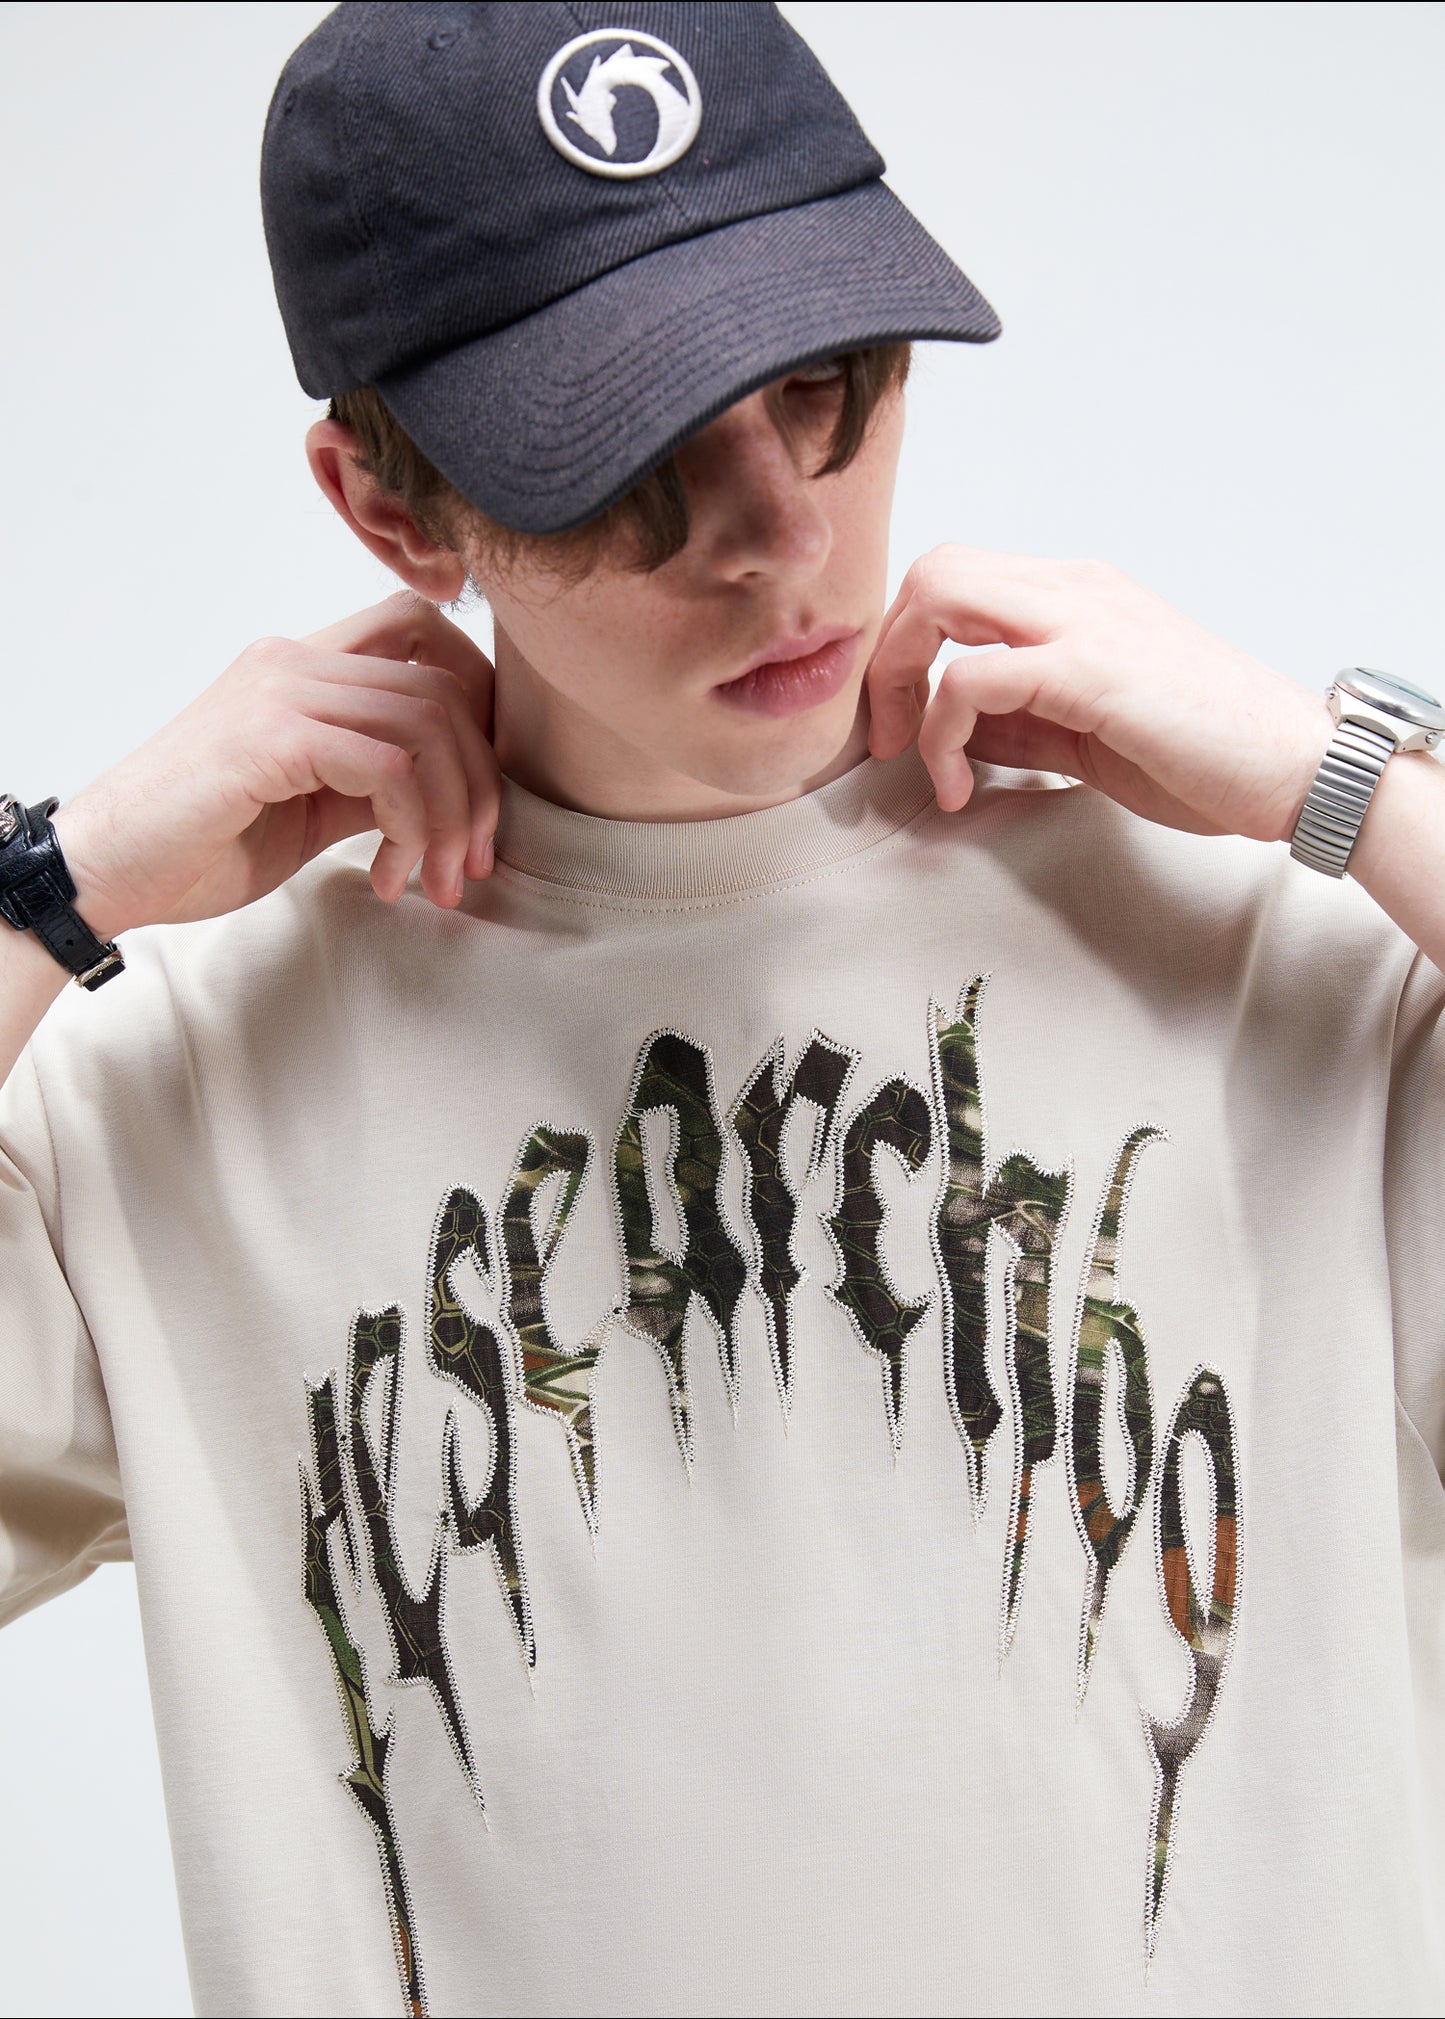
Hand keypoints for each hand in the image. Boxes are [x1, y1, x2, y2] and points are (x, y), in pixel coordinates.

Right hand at [49, 591, 500, 939]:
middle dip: (481, 784)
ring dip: (451, 817)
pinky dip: (412, 828)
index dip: (477, 702)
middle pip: (442, 684)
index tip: (480, 794)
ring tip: (434, 880)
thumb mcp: (312, 808)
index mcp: (300, 667)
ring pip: (427, 725)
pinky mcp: (272, 737)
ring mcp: (281, 692)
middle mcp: (293, 661)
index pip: (421, 633)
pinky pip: (389, 766)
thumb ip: (376, 782)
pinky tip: (386, 876)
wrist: (104, 870)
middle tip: (471, 863)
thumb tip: (452, 791)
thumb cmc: (196, 845)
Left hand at [865, 546, 1332, 843]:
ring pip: (939, 595)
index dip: (910, 646)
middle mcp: (1076, 589)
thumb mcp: (1088, 735)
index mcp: (1079, 595)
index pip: (959, 582)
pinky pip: (971, 677)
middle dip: (889, 654)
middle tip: (890, 735)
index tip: (904, 724)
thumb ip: (1018, 723)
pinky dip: (942, 734)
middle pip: (935, 572)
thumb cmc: (1208, 757)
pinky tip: (959, 786)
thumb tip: (952, 732)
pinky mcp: (1088, 667)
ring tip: (916, 759)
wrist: (1298, 771)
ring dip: (901, 681)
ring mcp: (1082, 619)